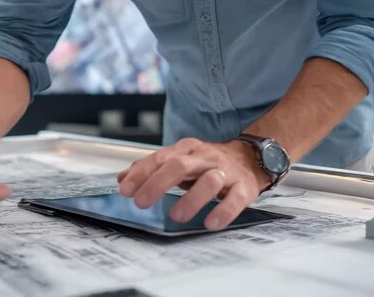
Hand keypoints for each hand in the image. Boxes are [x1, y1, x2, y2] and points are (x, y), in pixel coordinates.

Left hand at [117, 138, 270, 229]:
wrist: (250, 158)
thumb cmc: (207, 163)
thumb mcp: (178, 160)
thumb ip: (151, 168)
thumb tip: (123, 179)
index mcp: (186, 150)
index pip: (159, 158)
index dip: (141, 174)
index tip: (125, 190)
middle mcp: (204, 158)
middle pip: (179, 165)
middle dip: (157, 183)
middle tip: (141, 202)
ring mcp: (225, 171)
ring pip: (209, 180)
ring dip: (191, 199)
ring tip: (175, 216)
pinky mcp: (244, 187)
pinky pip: (235, 199)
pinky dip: (223, 211)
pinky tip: (210, 223)